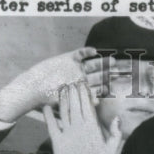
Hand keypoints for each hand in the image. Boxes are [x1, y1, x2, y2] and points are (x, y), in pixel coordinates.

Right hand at [0, 47, 114, 121]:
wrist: (33, 87)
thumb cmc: (48, 99)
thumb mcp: (66, 103)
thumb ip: (80, 101)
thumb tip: (98, 103)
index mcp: (85, 90)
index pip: (100, 88)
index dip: (109, 86)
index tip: (118, 85)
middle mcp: (83, 78)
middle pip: (99, 75)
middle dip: (109, 73)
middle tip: (120, 71)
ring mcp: (76, 68)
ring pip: (93, 64)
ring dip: (102, 62)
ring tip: (112, 61)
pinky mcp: (68, 58)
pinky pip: (80, 54)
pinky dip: (86, 52)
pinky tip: (93, 50)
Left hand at [44, 82, 121, 153]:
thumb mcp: (112, 151)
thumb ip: (116, 133)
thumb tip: (117, 118)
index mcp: (93, 129)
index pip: (87, 106)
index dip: (84, 93)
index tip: (82, 84)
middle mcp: (80, 128)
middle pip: (75, 105)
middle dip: (72, 92)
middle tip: (70, 82)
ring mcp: (67, 134)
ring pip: (64, 111)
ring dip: (62, 99)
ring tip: (61, 89)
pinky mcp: (57, 142)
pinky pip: (52, 124)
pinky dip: (49, 114)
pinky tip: (47, 106)